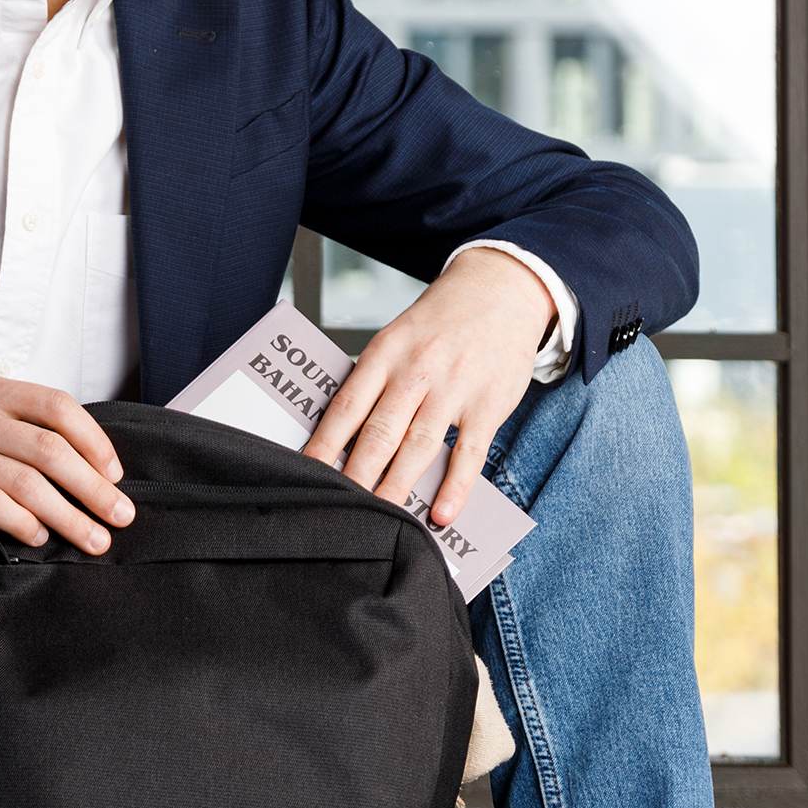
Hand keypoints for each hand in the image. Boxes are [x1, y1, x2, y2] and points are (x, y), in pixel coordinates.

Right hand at [0, 374, 133, 553]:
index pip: (56, 406)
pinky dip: (23, 523)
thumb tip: (103, 474)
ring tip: (93, 539)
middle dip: (92, 488)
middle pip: (47, 449)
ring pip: (24, 483)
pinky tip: (41, 538)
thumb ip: (32, 435)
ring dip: (68, 516)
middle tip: (120, 517)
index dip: (94, 442)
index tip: (117, 476)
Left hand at [302, 248, 556, 528]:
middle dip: (356, 474)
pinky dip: (455, 487)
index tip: (306, 472)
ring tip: (379, 518)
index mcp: (385, 354)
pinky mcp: (488, 405)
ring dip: (396, 486)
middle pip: (379, 432)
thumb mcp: (397, 338)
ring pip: (419, 446)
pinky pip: (469, 453)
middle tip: (338, 506)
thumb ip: (374, 381)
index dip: (325, 443)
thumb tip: (340, 431)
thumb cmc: (440, 322)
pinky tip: (441, 513)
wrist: (500, 289)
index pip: (347, 406)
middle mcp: (417, 371)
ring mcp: (455, 389)